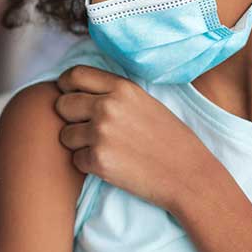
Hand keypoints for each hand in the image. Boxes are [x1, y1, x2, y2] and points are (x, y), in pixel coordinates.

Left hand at [55, 65, 217, 212]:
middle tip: (91, 130)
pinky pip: (75, 160)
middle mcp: (108, 107)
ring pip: (64, 135)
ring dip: (78, 144)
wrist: (190, 176)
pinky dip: (89, 165)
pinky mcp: (98, 161)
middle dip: (71, 118)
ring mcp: (101, 134)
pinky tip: (113, 165)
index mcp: (122, 88)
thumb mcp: (145, 102)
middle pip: (61, 105)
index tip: (70, 97)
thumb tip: (75, 90)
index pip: (74, 75)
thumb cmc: (170, 139)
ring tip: (107, 149)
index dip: (66, 87)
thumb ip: (112, 94)